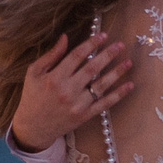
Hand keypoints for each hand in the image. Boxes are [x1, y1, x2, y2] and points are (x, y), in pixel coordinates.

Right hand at [8, 32, 134, 152]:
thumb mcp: (34, 73)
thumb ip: (51, 55)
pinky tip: (129, 85)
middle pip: (92, 69)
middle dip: (108, 55)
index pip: (77, 56)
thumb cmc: (33, 96)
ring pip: (101, 86)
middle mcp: (67, 91)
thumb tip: (65, 37)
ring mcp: (77, 105)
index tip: (103, 35)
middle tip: (120, 45)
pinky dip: (118, 95)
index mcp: (55, 78)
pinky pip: (104, 104)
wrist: (33, 127)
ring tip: (128, 62)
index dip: (91, 44)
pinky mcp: (84, 116)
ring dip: (117, 73)